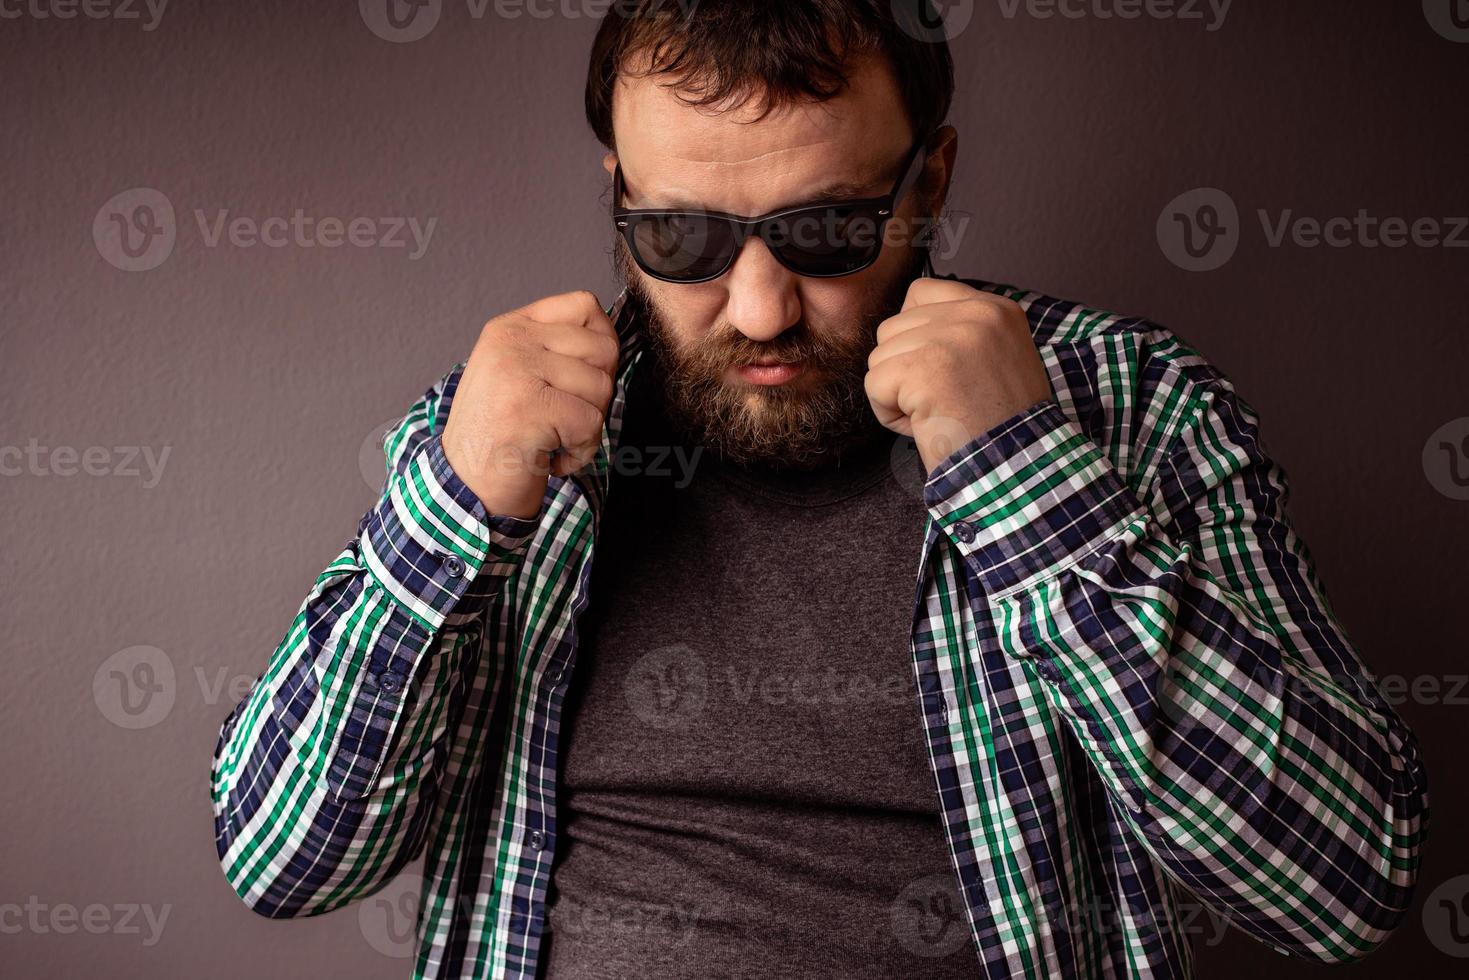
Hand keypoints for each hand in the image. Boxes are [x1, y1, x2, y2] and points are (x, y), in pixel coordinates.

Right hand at [441, 290, 619, 519]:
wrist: (465, 488)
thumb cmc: (500, 437)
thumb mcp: (518, 374)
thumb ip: (556, 350)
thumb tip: (611, 341)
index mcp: (510, 328)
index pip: (584, 306)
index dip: (603, 341)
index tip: (586, 376)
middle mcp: (512, 342)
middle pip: (603, 349)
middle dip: (598, 393)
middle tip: (567, 416)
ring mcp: (518, 371)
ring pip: (601, 388)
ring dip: (589, 426)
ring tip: (554, 438)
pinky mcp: (530, 407)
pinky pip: (591, 423)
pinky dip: (581, 451)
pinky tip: (553, 459)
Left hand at [865, 278, 1052, 473]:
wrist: (1019, 467)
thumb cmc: (1005, 427)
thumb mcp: (1000, 359)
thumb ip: (961, 333)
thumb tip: (910, 325)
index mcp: (996, 309)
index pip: (921, 293)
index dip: (914, 334)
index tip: (935, 368)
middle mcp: (975, 314)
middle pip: (893, 328)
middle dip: (904, 370)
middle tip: (943, 400)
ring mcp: (949, 338)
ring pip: (880, 357)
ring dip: (897, 394)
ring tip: (938, 412)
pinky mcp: (922, 368)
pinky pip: (874, 384)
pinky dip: (890, 414)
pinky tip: (926, 424)